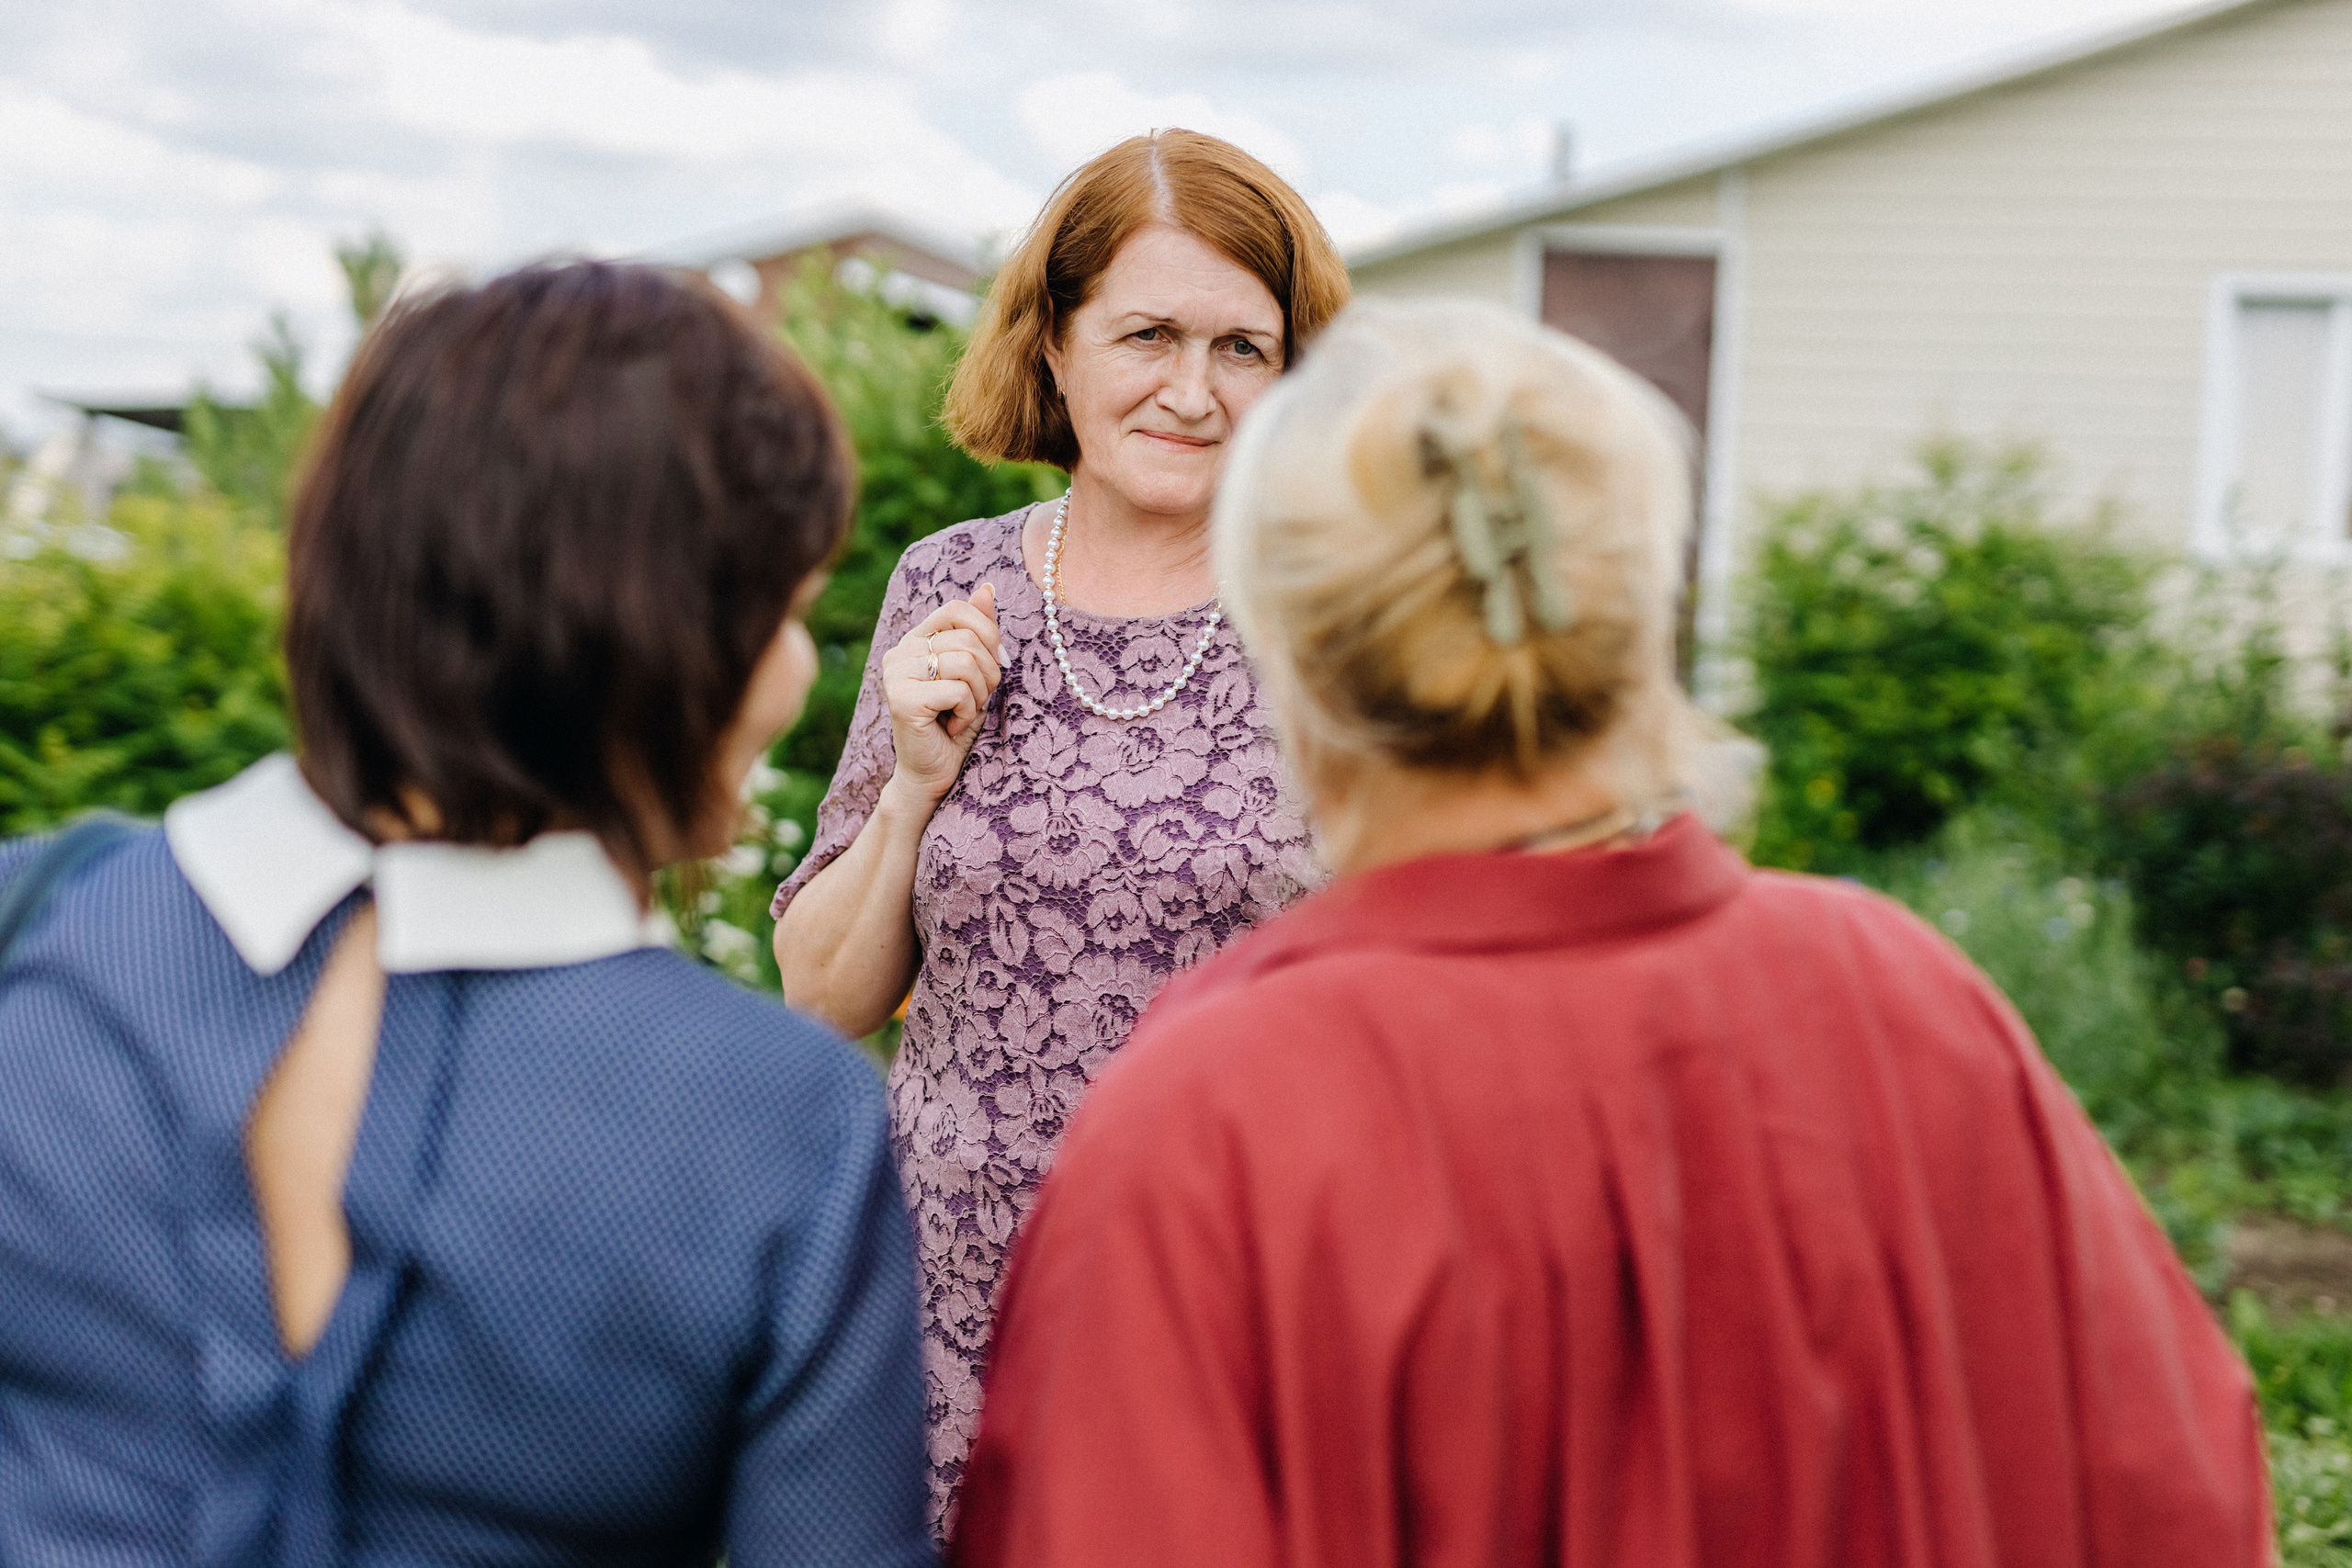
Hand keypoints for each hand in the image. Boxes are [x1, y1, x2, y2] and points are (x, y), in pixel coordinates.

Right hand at [881, 583, 1002, 807]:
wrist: (933, 773)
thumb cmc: (955, 722)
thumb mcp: (974, 672)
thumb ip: (978, 631)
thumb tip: (987, 588)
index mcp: (915, 639)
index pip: (957, 609)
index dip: (987, 633)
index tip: (994, 663)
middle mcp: (900, 651)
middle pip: (967, 639)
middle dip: (988, 673)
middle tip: (977, 700)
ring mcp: (896, 674)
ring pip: (965, 663)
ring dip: (978, 695)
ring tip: (963, 713)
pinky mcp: (901, 699)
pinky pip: (956, 690)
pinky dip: (967, 712)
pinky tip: (952, 726)